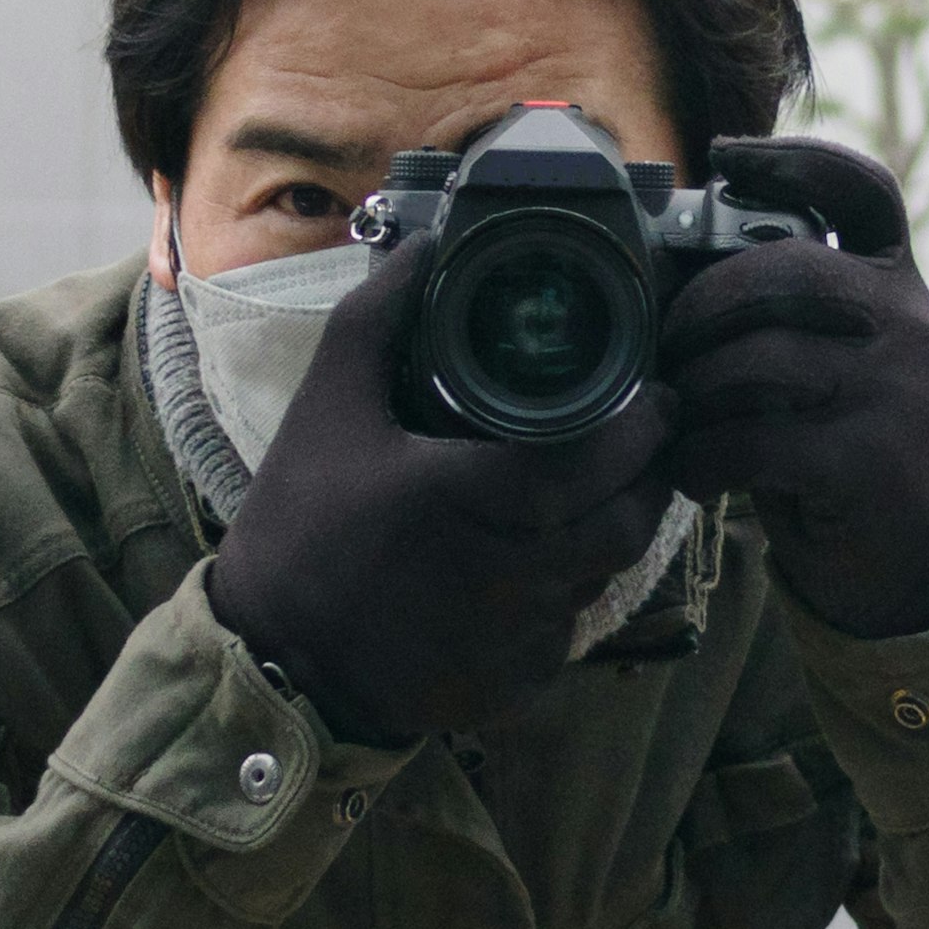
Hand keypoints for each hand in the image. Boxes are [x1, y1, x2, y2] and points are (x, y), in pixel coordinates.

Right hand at [209, 237, 678, 742]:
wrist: (273, 661)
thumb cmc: (301, 530)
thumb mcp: (326, 411)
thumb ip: (378, 320)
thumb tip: (426, 246)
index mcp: (477, 498)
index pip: (603, 457)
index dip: (644, 425)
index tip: (655, 395)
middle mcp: (516, 573)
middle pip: (631, 517)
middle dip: (650, 472)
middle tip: (645, 435)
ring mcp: (525, 636)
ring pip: (609, 571)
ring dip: (613, 527)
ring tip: (594, 487)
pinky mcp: (525, 683)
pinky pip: (573, 623)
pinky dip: (568, 589)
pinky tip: (537, 560)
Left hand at [655, 138, 928, 640]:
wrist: (912, 563)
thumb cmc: (845, 452)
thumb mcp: (833, 363)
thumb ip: (785, 312)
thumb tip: (672, 266)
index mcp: (898, 287)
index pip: (864, 190)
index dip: (794, 159)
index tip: (725, 156)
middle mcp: (910, 324)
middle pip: (782, 270)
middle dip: (699, 308)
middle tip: (665, 350)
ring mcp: (897, 388)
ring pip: (756, 358)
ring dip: (692, 394)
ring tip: (679, 422)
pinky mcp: (871, 457)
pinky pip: (753, 437)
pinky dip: (704, 458)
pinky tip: (696, 474)